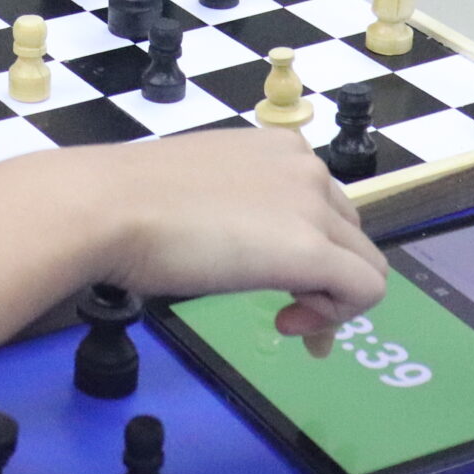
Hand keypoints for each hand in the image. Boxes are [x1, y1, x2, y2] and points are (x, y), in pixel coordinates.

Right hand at [2, 130, 387, 343]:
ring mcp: (312, 205)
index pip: (324, 206)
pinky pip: (365, 289)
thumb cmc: (129, 201)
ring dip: (330, 301)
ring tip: (285, 321)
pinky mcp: (311, 248)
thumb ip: (237, 207)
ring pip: (364, 264)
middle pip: (350, 236)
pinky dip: (337, 317)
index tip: (275, 281)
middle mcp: (304, 168)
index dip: (308, 251)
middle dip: (324, 280)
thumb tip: (242, 242)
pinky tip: (290, 325)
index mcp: (277, 149)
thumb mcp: (199, 189)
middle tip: (285, 312)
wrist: (107, 206)